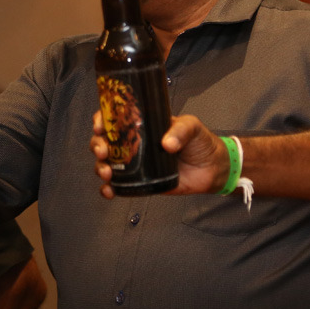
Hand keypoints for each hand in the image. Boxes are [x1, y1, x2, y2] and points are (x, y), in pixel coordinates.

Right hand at [92, 111, 227, 197]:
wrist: (212, 168)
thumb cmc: (201, 142)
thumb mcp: (192, 127)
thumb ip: (181, 131)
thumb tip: (166, 144)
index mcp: (143, 124)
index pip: (115, 117)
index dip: (102, 119)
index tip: (100, 125)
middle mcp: (135, 142)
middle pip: (105, 140)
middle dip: (97, 145)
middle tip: (103, 151)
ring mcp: (136, 163)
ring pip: (107, 163)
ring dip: (100, 167)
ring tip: (106, 173)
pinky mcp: (140, 182)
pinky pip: (119, 186)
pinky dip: (109, 189)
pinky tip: (109, 191)